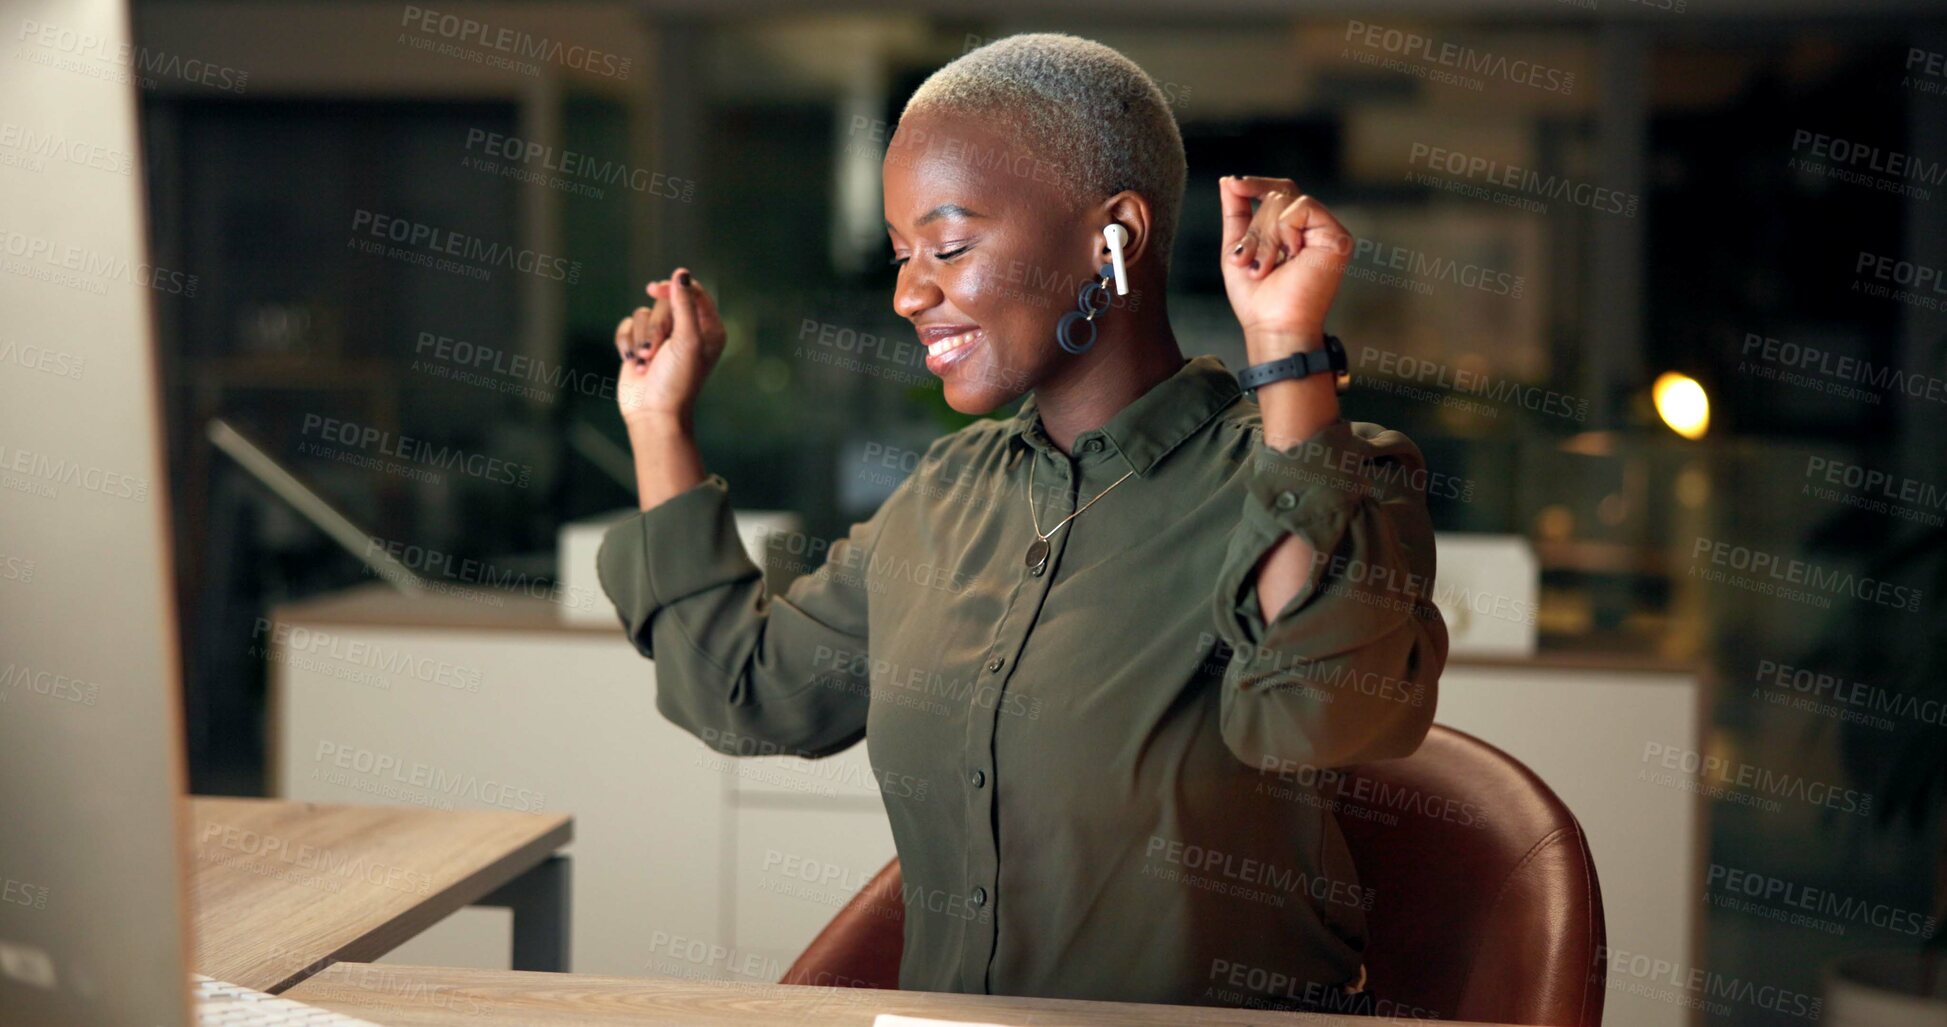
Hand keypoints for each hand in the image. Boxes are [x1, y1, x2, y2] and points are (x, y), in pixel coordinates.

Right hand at [614, 267, 725, 431]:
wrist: (652, 413)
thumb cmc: (676, 381)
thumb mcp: (686, 340)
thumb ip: (684, 305)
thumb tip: (681, 273)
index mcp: (709, 329)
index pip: (693, 292)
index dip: (674, 288)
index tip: (655, 290)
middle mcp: (687, 330)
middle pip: (664, 303)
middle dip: (655, 328)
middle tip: (654, 352)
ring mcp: (663, 338)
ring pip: (643, 314)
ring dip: (640, 339)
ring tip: (644, 363)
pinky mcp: (641, 344)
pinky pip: (627, 325)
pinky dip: (627, 343)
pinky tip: (632, 362)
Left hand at [1218, 176, 1353, 363]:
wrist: (1273, 325)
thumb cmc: (1257, 298)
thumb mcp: (1237, 248)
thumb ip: (1236, 213)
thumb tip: (1228, 179)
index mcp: (1294, 230)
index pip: (1279, 191)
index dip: (1256, 184)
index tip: (1233, 184)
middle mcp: (1313, 228)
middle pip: (1277, 195)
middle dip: (1253, 228)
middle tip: (1247, 261)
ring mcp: (1327, 230)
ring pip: (1284, 200)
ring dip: (1264, 237)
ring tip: (1264, 268)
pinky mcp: (1337, 236)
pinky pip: (1301, 207)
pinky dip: (1284, 232)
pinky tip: (1289, 257)